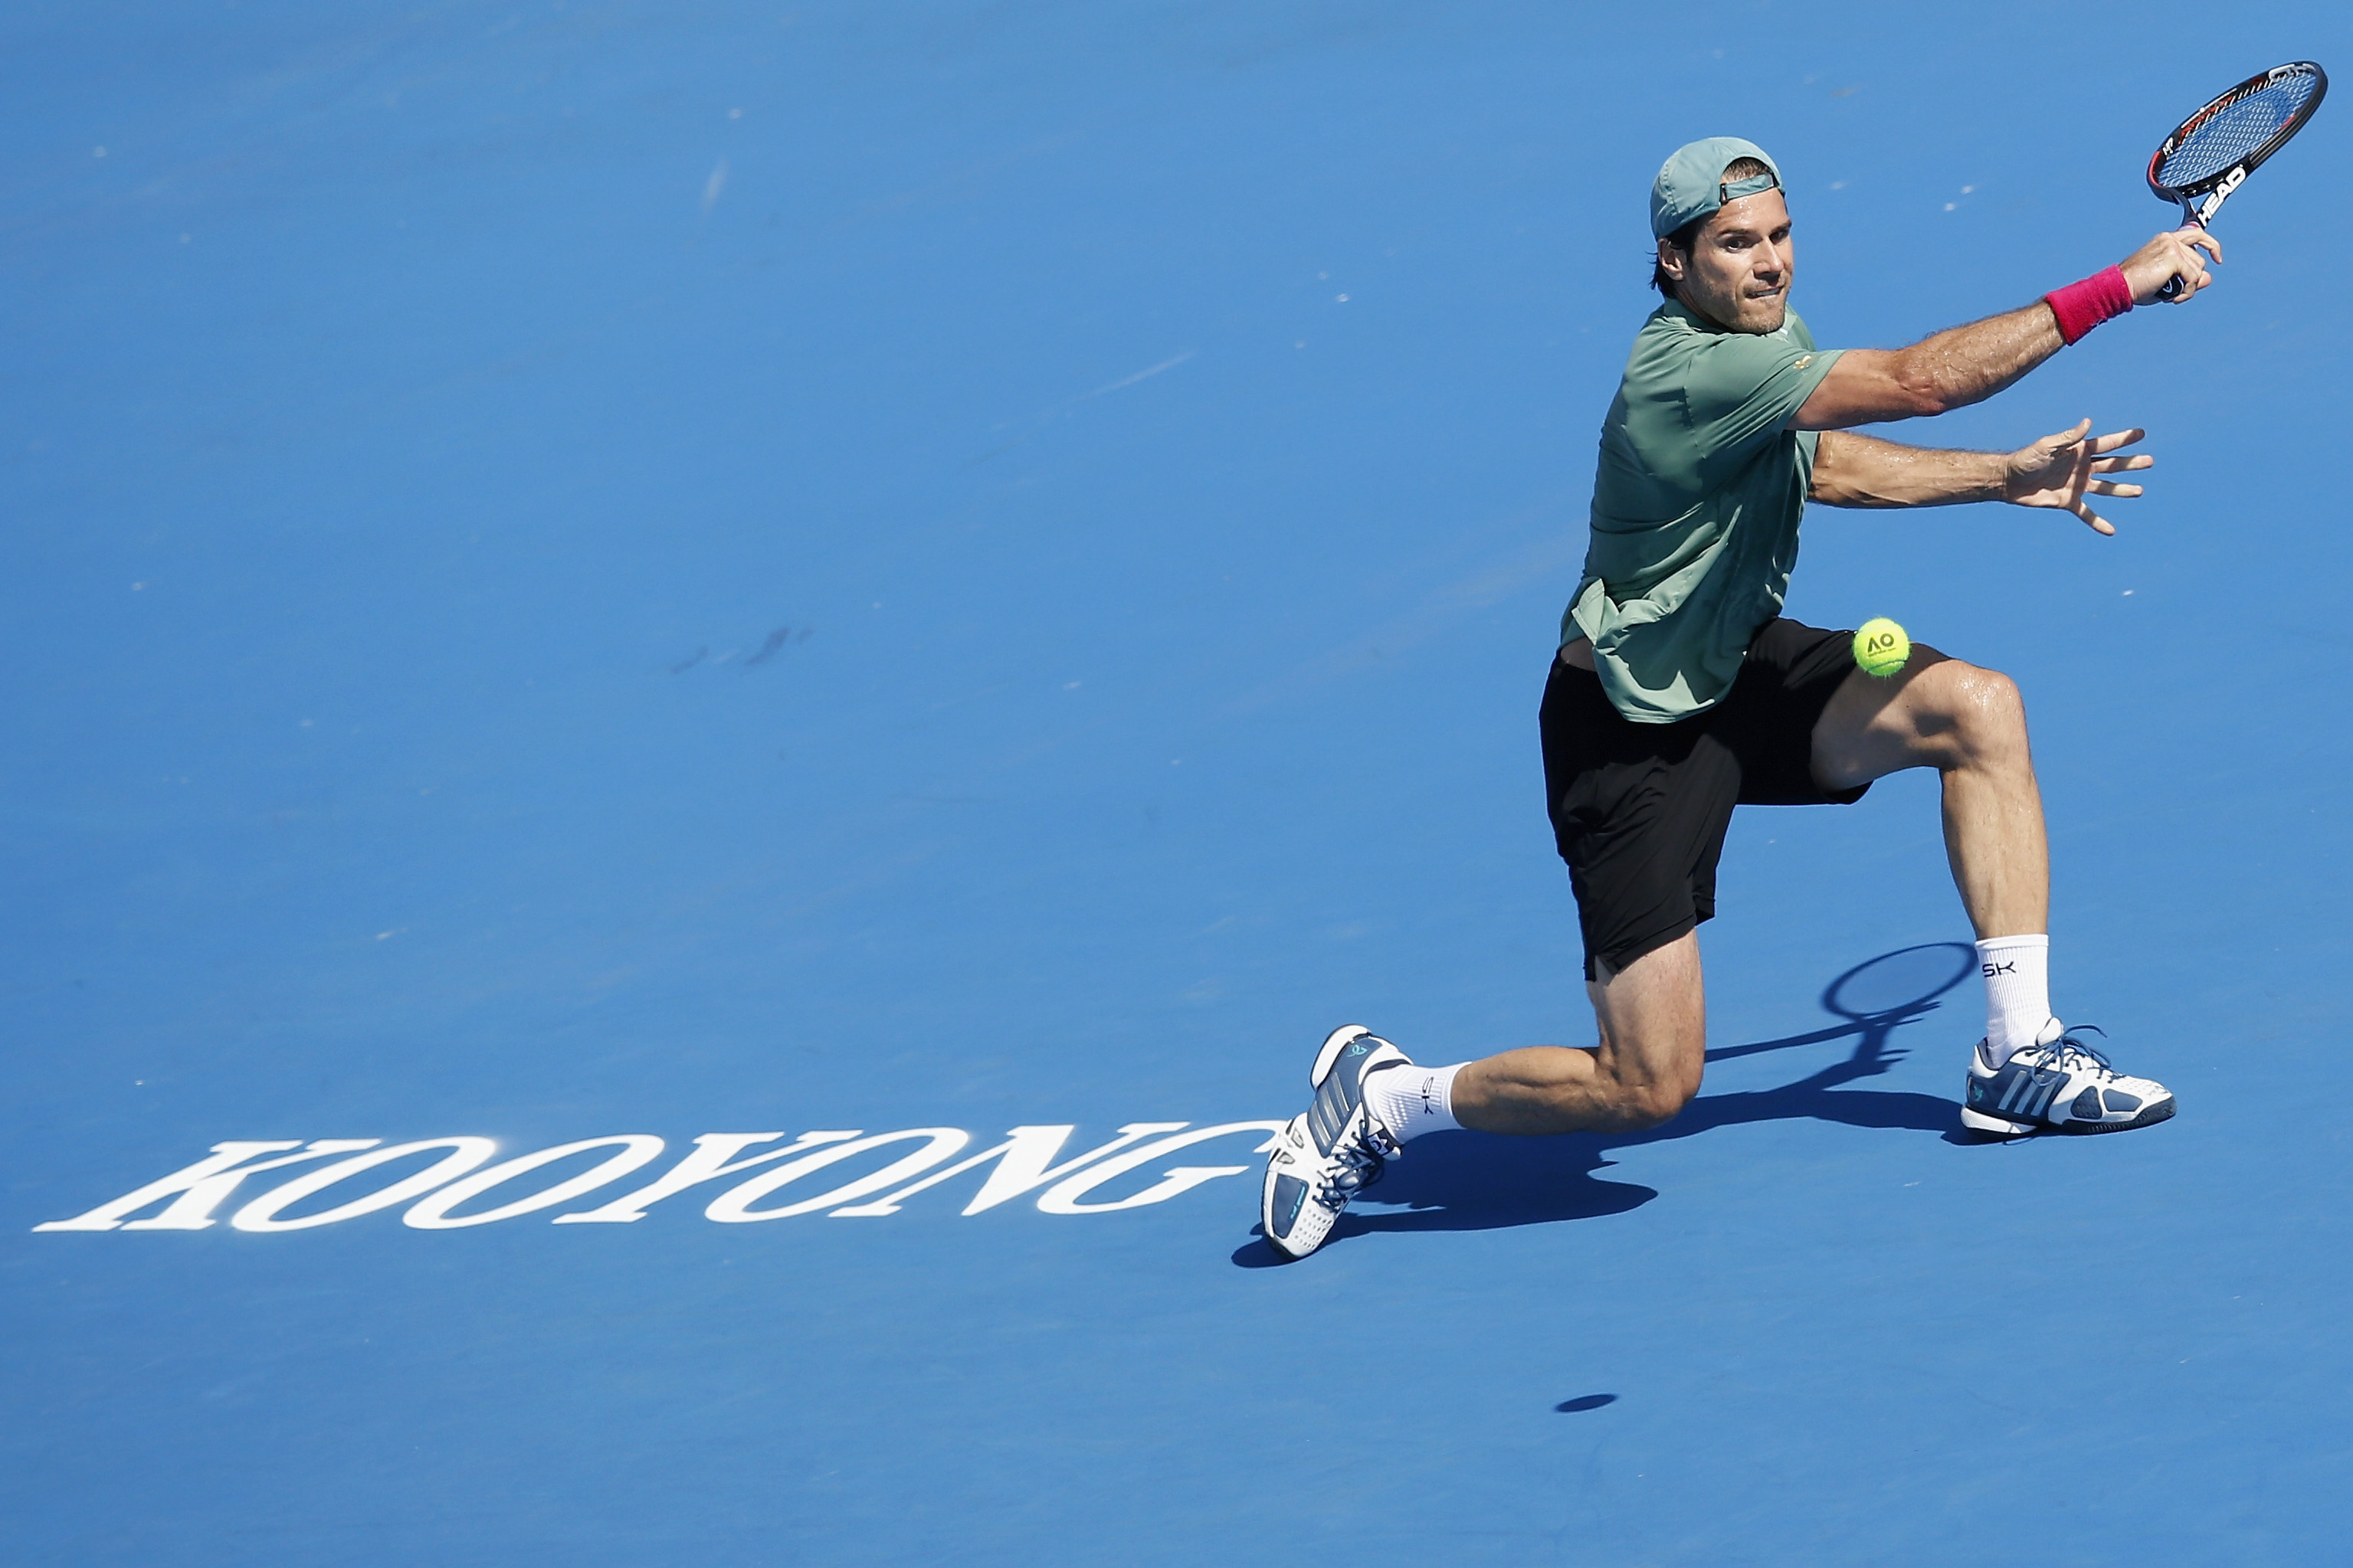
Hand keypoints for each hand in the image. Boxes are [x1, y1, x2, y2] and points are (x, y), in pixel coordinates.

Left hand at [2002, 420, 2149, 534]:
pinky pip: (2086, 514)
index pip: (2106, 444)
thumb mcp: (2047, 446)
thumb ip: (2068, 437)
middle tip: (2150, 461)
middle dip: (2130, 463)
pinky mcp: (2068, 502)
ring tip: (2139, 492)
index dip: (2124, 439)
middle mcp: (2082, 467)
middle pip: (2112, 465)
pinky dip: (2098, 522)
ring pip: (2105, 488)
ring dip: (2122, 490)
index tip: (2141, 433)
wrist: (2008, 481)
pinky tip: (2111, 531)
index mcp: (2079, 451)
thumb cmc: (2026, 459)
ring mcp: (2077, 485)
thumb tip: (2089, 422)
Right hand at [2118, 227, 2220, 303]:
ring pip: (2198, 269)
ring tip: (2173, 295)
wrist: (2119, 288)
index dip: (2211, 245)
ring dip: (2189, 287)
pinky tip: (2174, 298)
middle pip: (2199, 259)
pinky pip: (2193, 277)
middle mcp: (2169, 239)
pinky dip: (2187, 292)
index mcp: (2165, 240)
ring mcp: (2171, 247)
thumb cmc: (2136, 286)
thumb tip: (2208, 278)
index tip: (2216, 258)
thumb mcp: (2167, 281)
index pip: (2196, 234)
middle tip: (2181, 291)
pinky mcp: (2173, 258)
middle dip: (2193, 278)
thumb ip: (2188, 276)